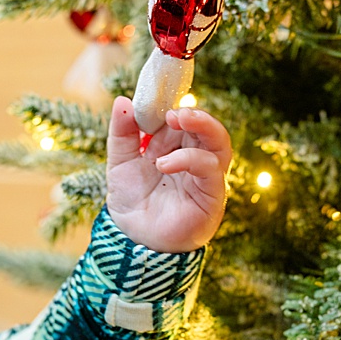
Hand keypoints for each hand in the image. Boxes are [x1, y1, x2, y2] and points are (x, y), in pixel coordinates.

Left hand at [105, 96, 231, 252]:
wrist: (133, 240)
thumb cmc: (132, 203)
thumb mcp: (120, 162)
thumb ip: (123, 133)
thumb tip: (122, 100)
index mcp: (178, 149)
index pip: (185, 122)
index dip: (174, 108)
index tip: (156, 99)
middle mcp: (197, 160)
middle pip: (208, 129)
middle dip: (194, 114)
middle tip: (172, 110)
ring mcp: (207, 178)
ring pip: (220, 144)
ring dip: (202, 126)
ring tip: (175, 120)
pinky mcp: (212, 195)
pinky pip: (210, 169)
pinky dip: (189, 159)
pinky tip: (164, 163)